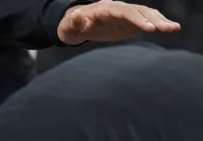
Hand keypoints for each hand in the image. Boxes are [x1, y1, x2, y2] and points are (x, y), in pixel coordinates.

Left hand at [58, 1, 179, 45]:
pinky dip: (158, 23)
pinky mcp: (129, 21)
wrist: (75, 25)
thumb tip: (78, 15)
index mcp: (104, 9)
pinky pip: (146, 20)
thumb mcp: (69, 26)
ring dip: (160, 20)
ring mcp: (125, 14)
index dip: (136, 19)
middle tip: (167, 29)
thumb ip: (74, 22)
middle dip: (153, 19)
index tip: (147, 28)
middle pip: (138, 11)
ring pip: (145, 14)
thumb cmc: (71, 26)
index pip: (123, 11)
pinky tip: (171, 28)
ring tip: (174, 28)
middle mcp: (118, 8)